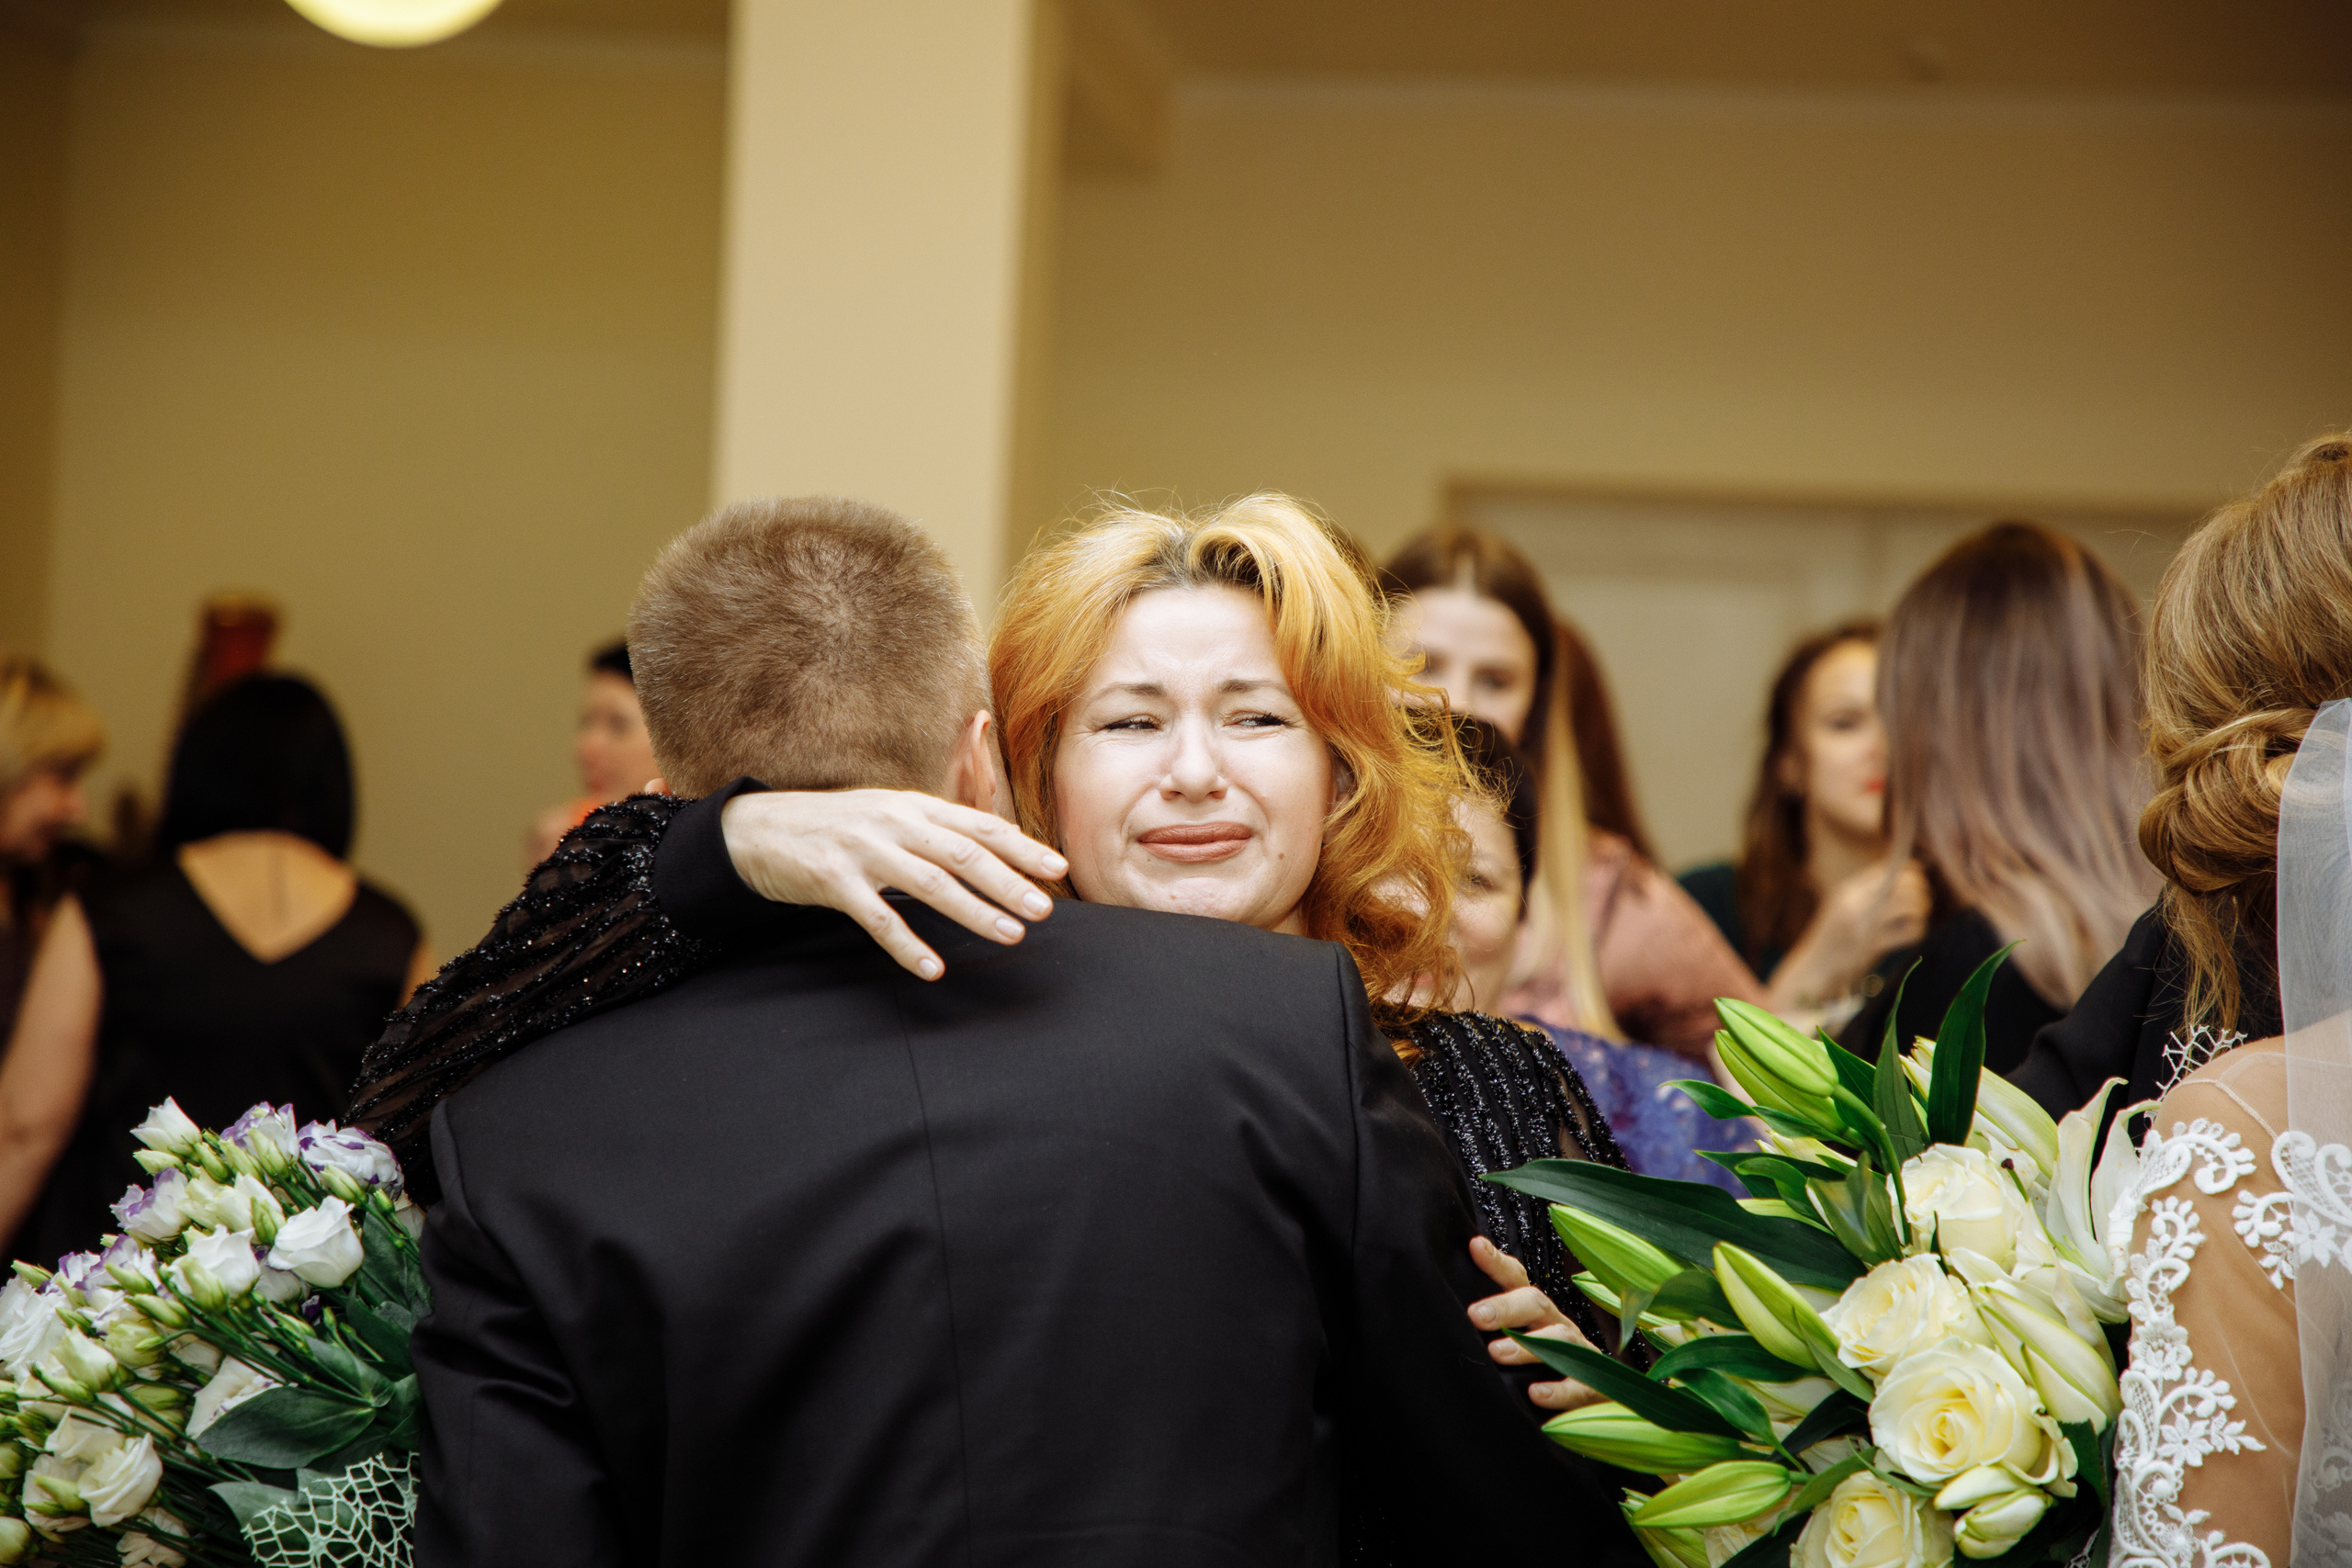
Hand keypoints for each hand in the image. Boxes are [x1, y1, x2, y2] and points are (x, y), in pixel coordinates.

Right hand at [718, 790, 1067, 980]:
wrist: (759, 829)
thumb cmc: (837, 827)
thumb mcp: (889, 815)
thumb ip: (934, 830)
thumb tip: (991, 850)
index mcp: (914, 805)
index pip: (980, 825)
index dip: (1022, 847)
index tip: (1058, 868)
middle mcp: (895, 822)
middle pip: (963, 854)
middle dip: (1009, 883)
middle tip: (1043, 910)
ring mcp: (865, 851)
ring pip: (930, 885)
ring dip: (974, 912)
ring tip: (1010, 936)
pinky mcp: (835, 881)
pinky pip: (878, 919)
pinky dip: (908, 944)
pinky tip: (933, 968)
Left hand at [1465, 1237, 1604, 1411]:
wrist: (1595, 1398)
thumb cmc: (1543, 1362)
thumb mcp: (1516, 1336)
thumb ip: (1490, 1318)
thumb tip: (1463, 1288)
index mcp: (1535, 1310)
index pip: (1515, 1278)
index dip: (1496, 1262)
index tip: (1475, 1247)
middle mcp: (1556, 1324)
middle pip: (1536, 1303)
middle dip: (1506, 1307)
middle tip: (1476, 1316)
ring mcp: (1578, 1352)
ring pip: (1558, 1340)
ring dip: (1528, 1346)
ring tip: (1498, 1353)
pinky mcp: (1593, 1386)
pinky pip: (1581, 1386)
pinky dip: (1559, 1391)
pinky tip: (1536, 1394)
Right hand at [1766, 859, 1930, 1013]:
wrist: (1814, 968)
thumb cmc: (1834, 939)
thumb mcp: (1844, 909)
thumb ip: (1868, 894)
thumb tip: (1907, 875)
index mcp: (1848, 890)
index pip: (1888, 870)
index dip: (1911, 873)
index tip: (1920, 883)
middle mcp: (1855, 902)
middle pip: (1904, 885)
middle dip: (1921, 893)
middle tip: (1921, 906)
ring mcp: (1864, 923)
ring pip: (1911, 905)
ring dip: (1921, 913)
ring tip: (1916, 921)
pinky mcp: (1873, 945)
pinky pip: (1910, 931)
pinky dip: (1917, 932)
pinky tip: (1911, 936)